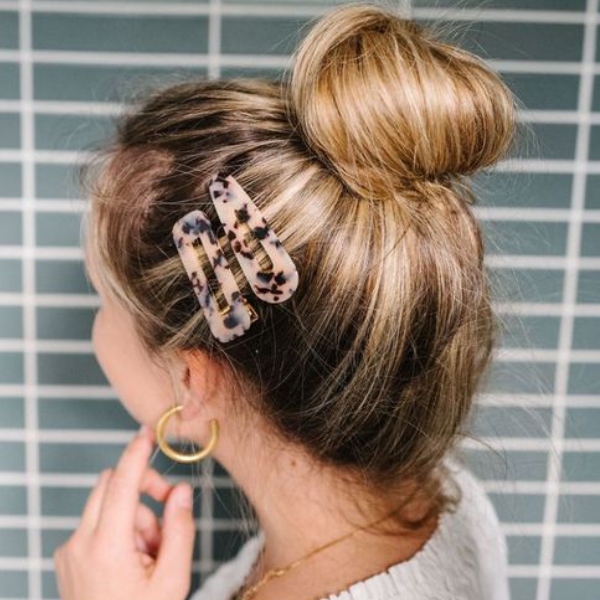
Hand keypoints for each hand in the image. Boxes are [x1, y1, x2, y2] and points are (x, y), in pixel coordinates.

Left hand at [54, 426, 195, 599]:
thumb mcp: (173, 580)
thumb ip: (180, 529)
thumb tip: (181, 491)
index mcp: (106, 548)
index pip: (121, 483)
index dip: (136, 453)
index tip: (147, 432)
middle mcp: (80, 543)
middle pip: (111, 486)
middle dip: (142, 490)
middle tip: (169, 510)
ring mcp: (69, 551)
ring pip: (106, 505)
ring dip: (134, 517)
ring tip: (152, 555)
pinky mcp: (67, 557)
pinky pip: (97, 524)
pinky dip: (119, 530)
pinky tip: (133, 561)